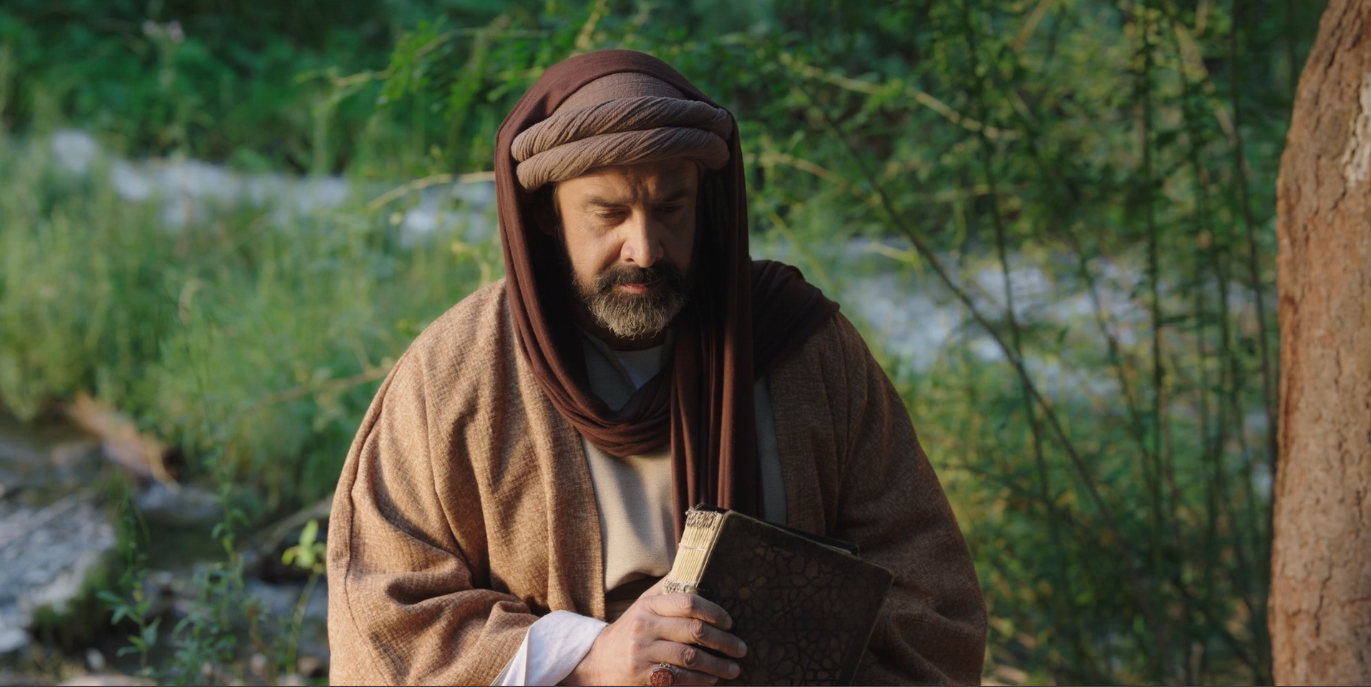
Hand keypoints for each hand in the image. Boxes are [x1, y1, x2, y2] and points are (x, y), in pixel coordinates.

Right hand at [561, 578, 747, 685]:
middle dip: (723, 641)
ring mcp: (643, 652)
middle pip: (694, 631)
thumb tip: (693, 563)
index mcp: (649, 605)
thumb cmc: (629, 631)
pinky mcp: (642, 676)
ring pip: (690, 657)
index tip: (730, 622)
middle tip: (740, 648)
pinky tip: (711, 680)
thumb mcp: (643, 606)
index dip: (714, 611)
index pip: (688, 602)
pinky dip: (699, 680)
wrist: (595, 662)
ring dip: (717, 665)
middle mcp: (645, 627)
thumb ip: (667, 589)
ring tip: (732, 669)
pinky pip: (678, 678)